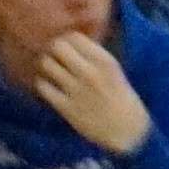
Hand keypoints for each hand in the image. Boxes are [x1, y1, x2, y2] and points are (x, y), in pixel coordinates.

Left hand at [25, 30, 153, 153]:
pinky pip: (43, 87)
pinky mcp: (65, 107)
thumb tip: (73, 44)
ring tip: (51, 70)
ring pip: (48, 65)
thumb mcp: (115, 72)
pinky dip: (43, 84)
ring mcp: (76, 89)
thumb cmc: (122, 99)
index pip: (76, 37)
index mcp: (106, 61)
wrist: (126, 130)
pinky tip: (49, 87)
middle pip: (58, 47)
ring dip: (47, 65)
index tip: (68, 46)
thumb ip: (96, 58)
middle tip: (56, 57)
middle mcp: (89, 72)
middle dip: (54, 50)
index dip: (68, 40)